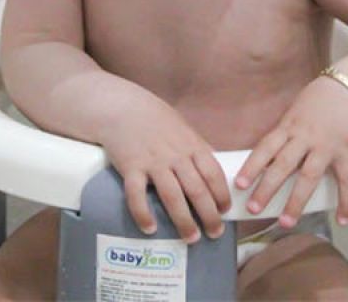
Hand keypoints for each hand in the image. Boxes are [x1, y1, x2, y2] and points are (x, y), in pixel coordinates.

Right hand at [100, 95, 230, 243]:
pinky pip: (137, 195)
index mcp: (191, 144)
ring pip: (172, 196)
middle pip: (197, 189)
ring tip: (191, 238)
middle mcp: (175, 155)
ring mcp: (153, 162)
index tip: (225, 211)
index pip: (213, 173)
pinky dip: (143, 213)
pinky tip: (150, 228)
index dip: (221, 194)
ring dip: (184, 220)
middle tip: (214, 233)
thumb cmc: (154, 119)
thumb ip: (198, 148)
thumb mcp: (183, 128)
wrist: (122, 108)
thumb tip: (215, 170)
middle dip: (209, 215)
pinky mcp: (131, 167)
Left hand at [234, 75, 347, 227]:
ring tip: (286, 222)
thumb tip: (266, 156)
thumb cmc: (319, 100)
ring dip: (296, 201)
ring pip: (309, 177)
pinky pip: (347, 181)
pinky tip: (341, 220)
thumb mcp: (295, 112)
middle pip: (283, 165)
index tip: (239, 185)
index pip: (265, 148)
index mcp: (289, 126)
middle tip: (253, 208)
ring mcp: (327, 146)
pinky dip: (345, 202)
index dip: (251, 167)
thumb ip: (284, 133)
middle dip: (267, 188)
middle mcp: (305, 137)